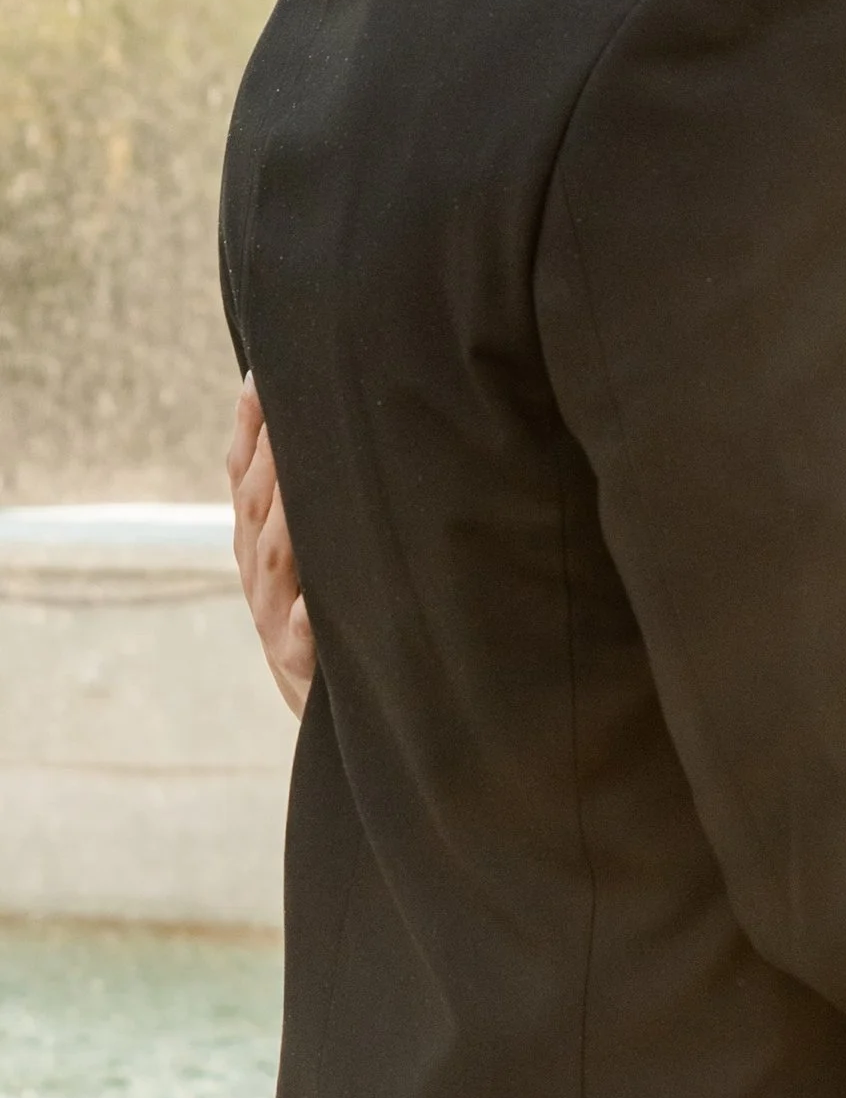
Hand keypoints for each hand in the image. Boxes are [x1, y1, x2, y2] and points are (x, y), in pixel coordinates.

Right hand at [227, 377, 315, 719]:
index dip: (251, 427)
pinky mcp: (302, 672)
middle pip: (257, 506)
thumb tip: (333, 433)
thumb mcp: (324, 563)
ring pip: (272, 562)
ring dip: (284, 517)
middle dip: (270, 454)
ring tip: (298, 471)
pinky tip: (314, 601)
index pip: (246, 478)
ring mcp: (275, 624)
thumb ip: (319, 505)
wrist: (347, 723)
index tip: (261, 375)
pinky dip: (305, 620)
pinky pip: (301, 642)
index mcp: (261, 548)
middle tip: (291, 404)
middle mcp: (261, 580)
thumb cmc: (343, 628)